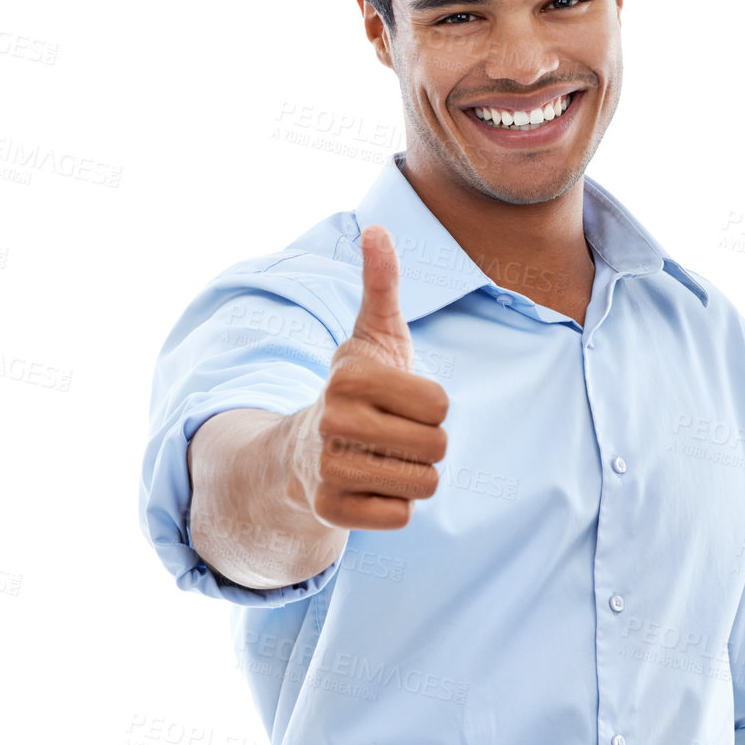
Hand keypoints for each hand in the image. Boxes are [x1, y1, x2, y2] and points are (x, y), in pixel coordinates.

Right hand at [290, 225, 449, 530]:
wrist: (304, 451)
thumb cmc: (358, 389)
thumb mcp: (373, 335)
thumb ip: (382, 284)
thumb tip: (377, 228)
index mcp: (349, 377)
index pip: (440, 405)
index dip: (433, 406)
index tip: (402, 402)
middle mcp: (332, 422)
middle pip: (437, 447)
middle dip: (428, 444)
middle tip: (396, 435)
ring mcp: (327, 469)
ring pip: (424, 485)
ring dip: (415, 476)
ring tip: (384, 460)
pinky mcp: (330, 511)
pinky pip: (401, 516)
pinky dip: (395, 506)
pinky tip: (371, 487)